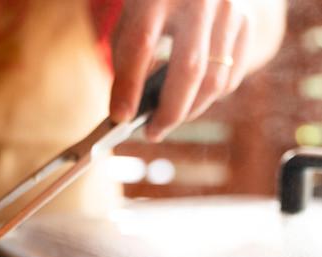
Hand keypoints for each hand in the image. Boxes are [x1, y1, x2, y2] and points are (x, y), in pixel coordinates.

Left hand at [110, 0, 253, 140]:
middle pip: (189, 69)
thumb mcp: (132, 20)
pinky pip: (230, 79)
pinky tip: (190, 100)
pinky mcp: (246, 25)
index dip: (129, 85)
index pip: (142, 44)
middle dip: (169, 111)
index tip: (120, 117)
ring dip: (189, 111)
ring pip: (214, 81)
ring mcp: (229, 10)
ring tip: (167, 120)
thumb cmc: (157, 7)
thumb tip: (128, 110)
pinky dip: (207, 98)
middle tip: (152, 133)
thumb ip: (127, 58)